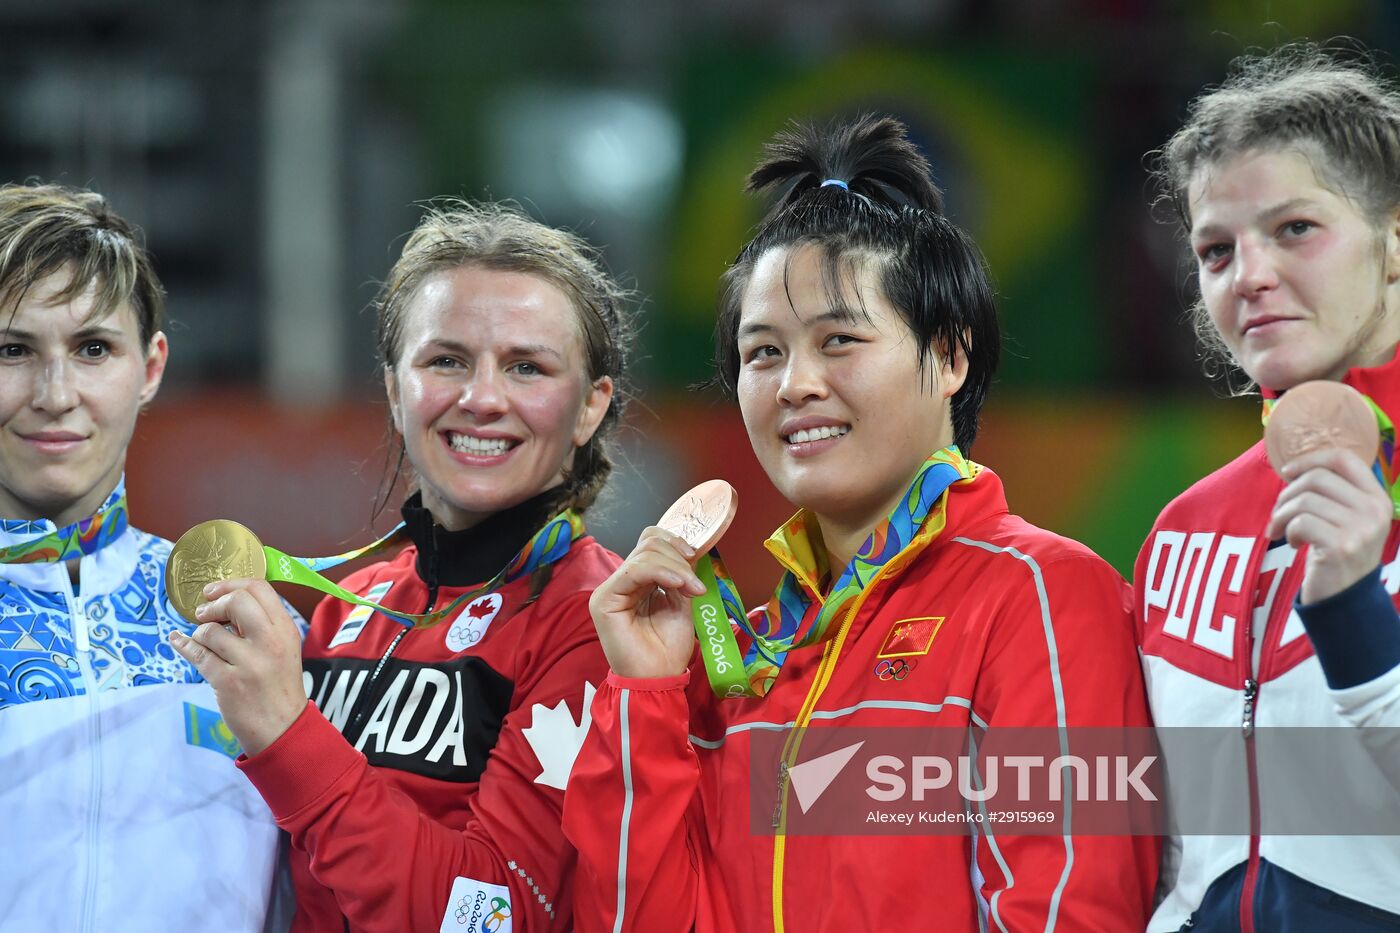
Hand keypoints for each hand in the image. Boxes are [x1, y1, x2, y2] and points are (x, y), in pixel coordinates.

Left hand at [169, 578, 307, 755]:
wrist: (282, 728)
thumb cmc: (278, 686)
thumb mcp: (283, 648)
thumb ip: (262, 624)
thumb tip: (226, 600)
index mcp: (285, 629)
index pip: (259, 588)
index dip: (231, 584)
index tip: (214, 591)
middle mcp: (270, 642)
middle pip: (236, 601)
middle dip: (213, 604)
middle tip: (204, 614)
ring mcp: (249, 662)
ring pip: (211, 630)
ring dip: (200, 633)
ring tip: (204, 642)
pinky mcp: (228, 682)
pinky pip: (197, 654)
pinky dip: (183, 645)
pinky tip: (178, 641)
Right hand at [589, 526, 705, 678]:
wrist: (658, 680)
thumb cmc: (667, 649)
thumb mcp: (680, 604)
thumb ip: (679, 577)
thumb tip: (688, 552)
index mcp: (638, 582)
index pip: (650, 543)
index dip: (674, 542)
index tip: (696, 556)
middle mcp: (622, 582)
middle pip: (648, 544)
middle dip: (678, 558)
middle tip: (695, 584)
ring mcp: (610, 589)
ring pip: (644, 554)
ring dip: (676, 567)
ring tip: (692, 590)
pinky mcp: (604, 599)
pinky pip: (634, 571)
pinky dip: (661, 572)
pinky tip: (679, 584)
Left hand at [1267, 448, 1392, 603]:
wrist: (1345, 599)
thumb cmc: (1337, 553)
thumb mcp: (1347, 519)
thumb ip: (1333, 494)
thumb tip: (1294, 468)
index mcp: (1378, 498)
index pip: (1344, 459)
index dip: (1311, 460)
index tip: (1288, 473)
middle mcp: (1374, 511)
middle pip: (1317, 478)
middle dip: (1287, 494)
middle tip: (1279, 514)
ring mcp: (1360, 529)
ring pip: (1304, 500)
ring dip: (1282, 515)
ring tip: (1282, 531)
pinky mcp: (1340, 546)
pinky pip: (1300, 522)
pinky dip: (1287, 531)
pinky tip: (1293, 544)